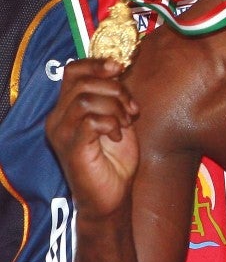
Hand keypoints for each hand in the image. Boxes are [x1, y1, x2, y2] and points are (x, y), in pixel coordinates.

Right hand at [45, 58, 139, 219]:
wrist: (113, 197)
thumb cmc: (115, 160)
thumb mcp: (118, 119)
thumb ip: (114, 96)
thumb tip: (118, 68)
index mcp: (67, 109)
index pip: (72, 71)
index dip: (96, 64)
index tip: (119, 68)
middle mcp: (58, 119)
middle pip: (81, 82)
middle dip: (114, 88)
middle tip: (130, 108)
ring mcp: (62, 134)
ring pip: (85, 99)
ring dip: (114, 107)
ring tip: (125, 123)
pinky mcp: (71, 149)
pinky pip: (89, 121)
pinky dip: (110, 123)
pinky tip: (118, 136)